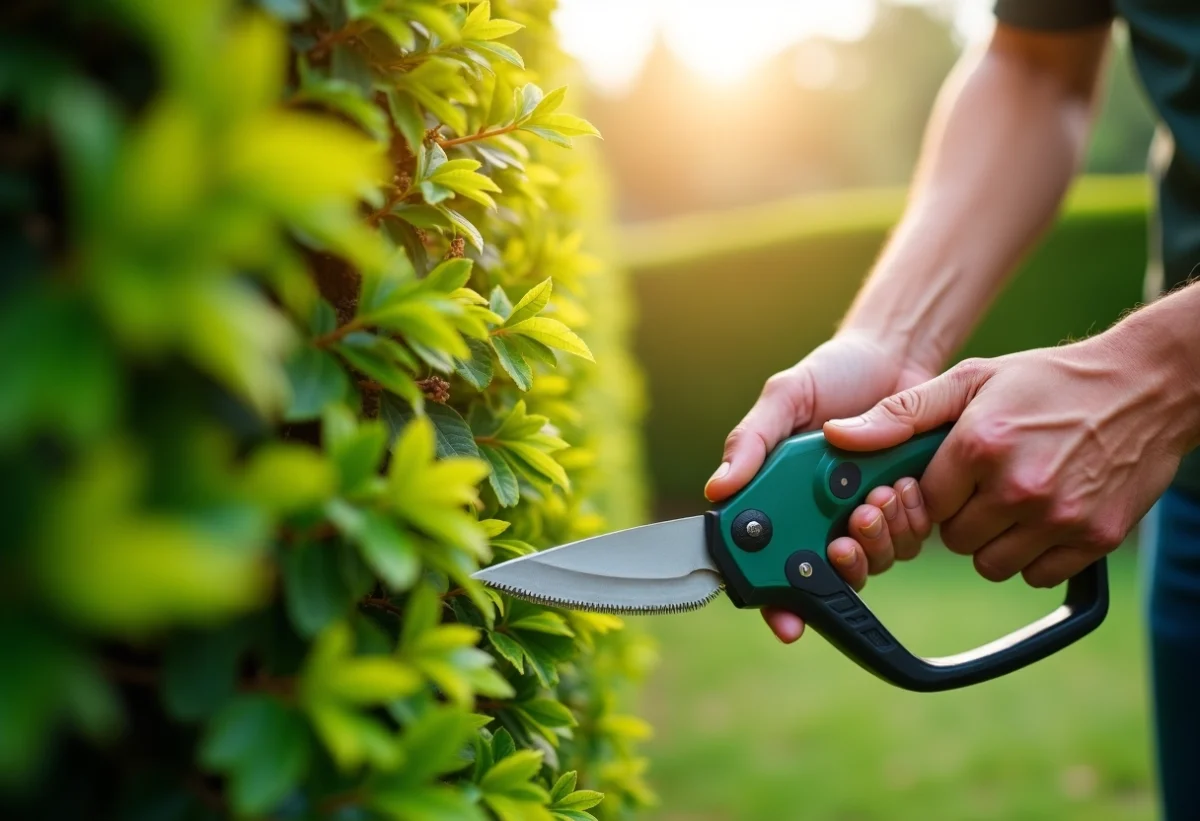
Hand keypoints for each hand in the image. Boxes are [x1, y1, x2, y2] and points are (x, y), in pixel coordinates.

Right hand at [705, 332, 935, 641]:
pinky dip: (904, 523)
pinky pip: (905, 542)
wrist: (897, 357)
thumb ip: (751, 441)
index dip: (773, 600)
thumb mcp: (784, 399)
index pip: (766, 561)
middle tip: (843, 540)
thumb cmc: (832, 375)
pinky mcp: (901, 512)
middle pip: (821, 575)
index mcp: (779, 497)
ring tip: (875, 499)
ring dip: (875, 541)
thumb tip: (716, 490)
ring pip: (868, 563)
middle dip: (838, 567)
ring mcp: (859, 517)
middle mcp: (817, 517)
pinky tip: (900, 487)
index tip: (786, 620)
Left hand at [824, 333, 1198, 590]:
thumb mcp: (972, 379)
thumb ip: (902, 412)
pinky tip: (1044, 516)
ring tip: (1014, 499)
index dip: (932, 492)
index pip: (924, 502)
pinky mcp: (1095, 539)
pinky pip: (1036, 575)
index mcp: (979, 444)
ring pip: (991, 563)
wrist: (1147, 386)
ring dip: (994, 541)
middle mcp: (1018, 486)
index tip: (949, 475)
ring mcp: (1059, 517)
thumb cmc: (1050, 381)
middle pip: (954, 539)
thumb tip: (838, 436)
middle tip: (985, 485)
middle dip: (961, 517)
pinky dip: (1034, 555)